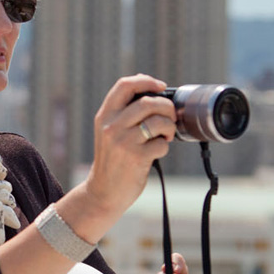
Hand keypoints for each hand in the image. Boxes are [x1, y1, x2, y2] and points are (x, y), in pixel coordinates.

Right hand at [80, 74, 177, 219]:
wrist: (103, 192)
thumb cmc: (112, 160)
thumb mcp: (108, 132)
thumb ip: (123, 112)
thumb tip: (151, 89)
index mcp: (104, 116)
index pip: (124, 85)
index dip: (146, 81)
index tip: (161, 87)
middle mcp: (111, 126)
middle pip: (148, 102)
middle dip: (167, 108)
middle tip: (170, 118)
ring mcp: (123, 141)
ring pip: (158, 121)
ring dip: (169, 128)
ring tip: (165, 136)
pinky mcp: (136, 157)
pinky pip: (161, 143)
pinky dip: (164, 146)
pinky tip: (156, 152)